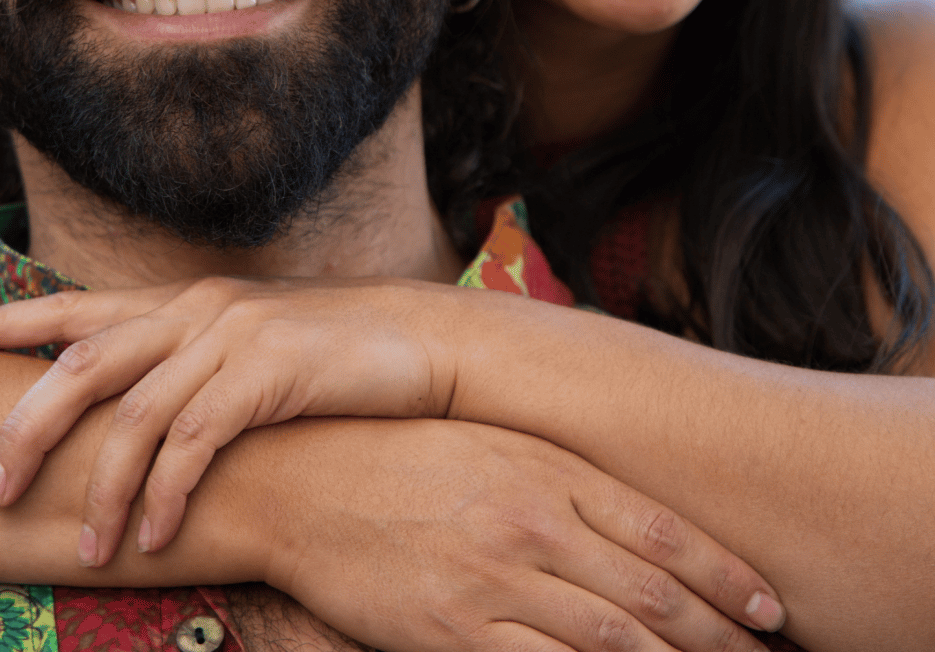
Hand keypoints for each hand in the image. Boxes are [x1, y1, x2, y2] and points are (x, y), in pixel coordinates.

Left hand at [0, 276, 453, 553]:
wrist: (417, 340)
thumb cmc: (324, 355)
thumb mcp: (243, 344)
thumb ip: (184, 360)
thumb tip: (126, 408)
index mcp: (180, 300)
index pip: (73, 308)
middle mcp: (195, 307)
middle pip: (83, 361)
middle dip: (29, 425)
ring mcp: (231, 334)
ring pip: (135, 414)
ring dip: (103, 489)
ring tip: (86, 550)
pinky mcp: (270, 370)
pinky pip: (197, 440)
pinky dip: (168, 493)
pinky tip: (157, 537)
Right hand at [223, 415, 786, 650]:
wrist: (305, 478)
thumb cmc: (402, 453)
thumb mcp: (492, 444)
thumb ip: (562, 477)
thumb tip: (632, 520)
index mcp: (545, 468)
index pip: (661, 531)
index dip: (726, 577)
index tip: (771, 610)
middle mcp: (532, 522)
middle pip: (651, 594)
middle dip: (720, 636)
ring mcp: (495, 580)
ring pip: (612, 642)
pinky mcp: (455, 632)